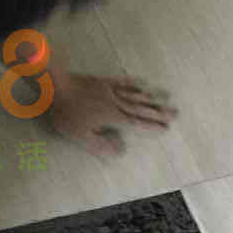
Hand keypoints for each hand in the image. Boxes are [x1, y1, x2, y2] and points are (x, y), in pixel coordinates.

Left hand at [44, 69, 177, 158]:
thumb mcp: (79, 135)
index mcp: (112, 116)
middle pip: (140, 108)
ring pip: (135, 94)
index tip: (166, 128)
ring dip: (151, 97)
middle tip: (176, 113)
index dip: (151, 126)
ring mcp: (109, 89)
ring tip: (167, 98)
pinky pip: (122, 81)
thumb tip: (120, 152)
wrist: (56, 85)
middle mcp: (115, 102)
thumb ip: (100, 145)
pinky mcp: (102, 81)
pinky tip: (142, 83)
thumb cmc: (66, 112)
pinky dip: (134, 83)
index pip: (136, 123)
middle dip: (158, 112)